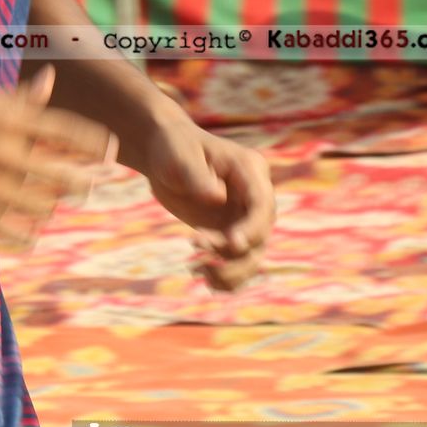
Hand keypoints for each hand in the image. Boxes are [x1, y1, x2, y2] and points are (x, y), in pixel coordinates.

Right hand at [0, 68, 115, 246]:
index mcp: (8, 119)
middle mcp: (5, 152)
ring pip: (45, 205)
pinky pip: (18, 231)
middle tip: (91, 185)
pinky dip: (29, 231)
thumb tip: (50, 77)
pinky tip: (31, 229)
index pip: (68, 130)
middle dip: (85, 181)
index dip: (96, 142)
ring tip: (52, 202)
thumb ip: (20, 98)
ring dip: (52, 205)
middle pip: (66, 174)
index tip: (111, 150)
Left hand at [133, 109, 274, 291]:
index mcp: (249, 170)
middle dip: (234, 253)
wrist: (163, 154)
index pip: (262, 205)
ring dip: (231, 271)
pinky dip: (225, 276)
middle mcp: (254, 196)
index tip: (232, 244)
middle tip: (198, 251)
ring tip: (199, 270)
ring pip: (252, 254)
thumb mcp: (180, 157)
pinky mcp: (230, 231)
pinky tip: (203, 278)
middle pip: (261, 234)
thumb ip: (197, 176)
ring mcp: (244, 216)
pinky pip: (237, 261)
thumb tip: (218, 198)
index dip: (252, 228)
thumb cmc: (173, 148)